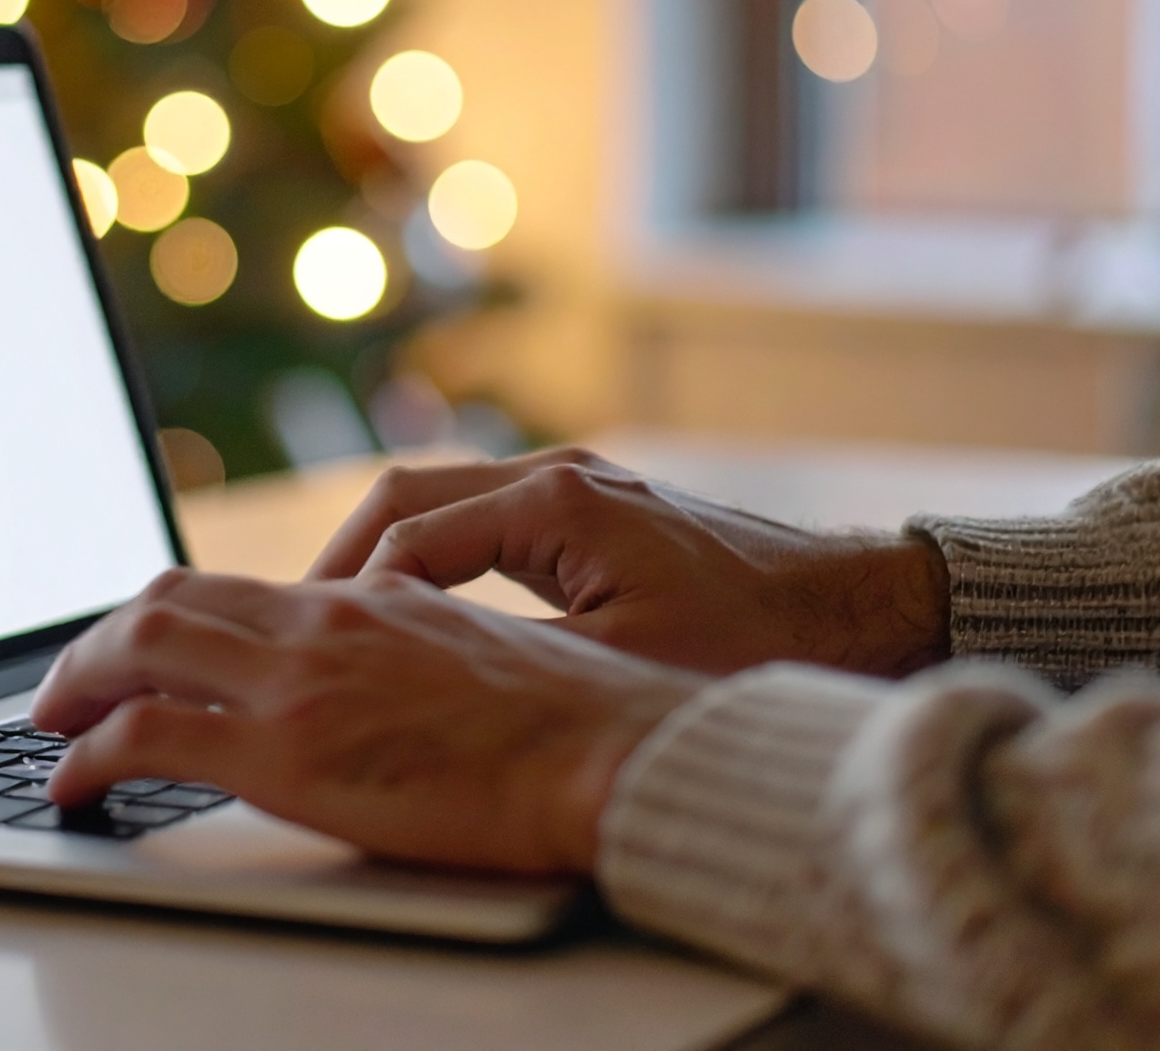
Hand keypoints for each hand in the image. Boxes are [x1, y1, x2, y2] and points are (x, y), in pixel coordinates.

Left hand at [32, 569, 703, 872]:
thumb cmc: (580, 722)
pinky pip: (147, 736)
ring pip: (140, 647)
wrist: (613, 753)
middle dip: (101, 641)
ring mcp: (297, 684)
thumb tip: (390, 676)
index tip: (143, 650)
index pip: (238, 586)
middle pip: (169, 602)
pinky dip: (88, 754)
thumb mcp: (483, 656)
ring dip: (77, 682)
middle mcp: (321, 624)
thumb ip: (418, 649)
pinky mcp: (285, 754)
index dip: (171, 614)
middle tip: (70, 685)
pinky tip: (73, 783)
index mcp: (370, 602)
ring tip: (52, 723)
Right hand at [307, 448, 948, 677]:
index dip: (346, 597)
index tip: (308, 651)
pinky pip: (485, 525)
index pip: (406, 536)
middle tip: (294, 632)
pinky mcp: (600, 516)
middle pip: (407, 499)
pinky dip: (437, 566)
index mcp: (555, 504)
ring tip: (338, 632)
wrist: (866, 610)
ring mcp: (580, 491)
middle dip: (342, 567)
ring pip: (443, 506)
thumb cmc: (756, 644)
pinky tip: (421, 625)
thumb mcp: (626, 669)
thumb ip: (517, 662)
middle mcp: (559, 479)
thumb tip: (421, 681)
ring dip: (386, 563)